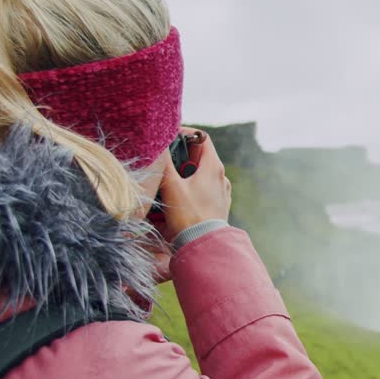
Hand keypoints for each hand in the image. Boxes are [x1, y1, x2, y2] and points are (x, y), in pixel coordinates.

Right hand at [157, 127, 231, 241]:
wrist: (203, 244)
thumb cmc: (188, 215)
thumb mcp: (172, 187)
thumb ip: (164, 164)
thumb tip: (157, 146)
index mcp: (213, 167)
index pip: (202, 137)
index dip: (186, 134)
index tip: (170, 138)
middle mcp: (221, 176)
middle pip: (201, 155)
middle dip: (182, 155)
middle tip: (165, 161)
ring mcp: (222, 191)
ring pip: (203, 172)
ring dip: (186, 172)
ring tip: (170, 180)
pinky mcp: (219, 204)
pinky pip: (205, 187)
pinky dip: (193, 186)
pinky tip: (181, 195)